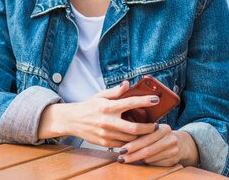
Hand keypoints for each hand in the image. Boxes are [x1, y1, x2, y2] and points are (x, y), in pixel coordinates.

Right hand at [38, 81, 158, 147]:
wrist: (72, 120)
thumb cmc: (89, 106)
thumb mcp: (100, 95)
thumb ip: (115, 91)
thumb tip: (127, 84)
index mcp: (108, 107)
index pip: (130, 103)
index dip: (145, 101)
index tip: (156, 99)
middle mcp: (107, 121)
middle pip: (133, 127)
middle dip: (148, 127)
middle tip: (155, 125)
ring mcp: (106, 134)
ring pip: (130, 138)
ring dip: (141, 135)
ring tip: (148, 131)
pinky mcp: (104, 143)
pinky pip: (123, 144)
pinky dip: (131, 141)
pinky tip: (136, 137)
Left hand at [118, 124, 198, 166]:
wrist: (180, 144)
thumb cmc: (160, 137)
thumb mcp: (154, 131)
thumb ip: (142, 134)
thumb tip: (122, 143)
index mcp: (164, 128)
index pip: (146, 139)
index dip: (132, 145)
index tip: (121, 149)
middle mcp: (171, 139)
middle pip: (148, 150)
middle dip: (132, 155)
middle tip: (121, 158)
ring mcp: (173, 151)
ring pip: (150, 158)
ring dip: (139, 159)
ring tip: (131, 158)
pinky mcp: (173, 161)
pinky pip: (155, 164)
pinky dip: (148, 163)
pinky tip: (145, 159)